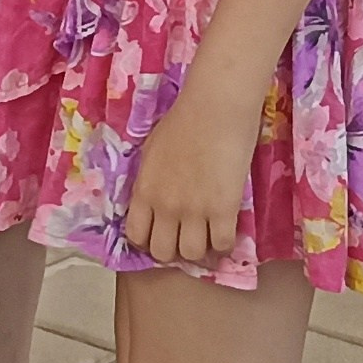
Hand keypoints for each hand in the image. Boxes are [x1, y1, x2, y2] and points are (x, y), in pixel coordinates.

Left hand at [121, 67, 262, 268]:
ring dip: (200, 248)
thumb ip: (150, 182)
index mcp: (144, 190)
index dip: (148, 239)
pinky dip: (224, 244)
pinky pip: (222, 245)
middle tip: (185, 236)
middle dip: (173, 248)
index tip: (161, 233)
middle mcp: (165, 206)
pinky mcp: (223, 210)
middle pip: (163, 252)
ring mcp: (194, 211)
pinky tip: (226, 230)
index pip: (136, 236)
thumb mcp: (151, 152)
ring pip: (192, 254)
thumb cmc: (183, 121)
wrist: (215, 108)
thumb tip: (153, 200)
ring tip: (207, 235)